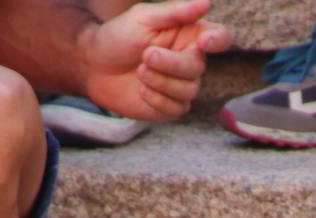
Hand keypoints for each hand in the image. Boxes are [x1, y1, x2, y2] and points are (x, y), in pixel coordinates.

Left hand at [81, 0, 231, 121]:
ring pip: (188, 91)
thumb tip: (207, 3)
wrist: (94, 67)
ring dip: (159, 82)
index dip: (218, 41)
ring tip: (139, 72)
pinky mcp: (171, 108)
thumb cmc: (119, 37)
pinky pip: (176, 109)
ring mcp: (182, 87)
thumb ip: (176, 12)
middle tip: (146, 56)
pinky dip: (155, 99)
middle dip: (170, 64)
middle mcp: (190, 62)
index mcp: (189, 36)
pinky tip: (140, 89)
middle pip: (198, 68)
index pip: (220, 38)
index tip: (204, 42)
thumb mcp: (144, 18)